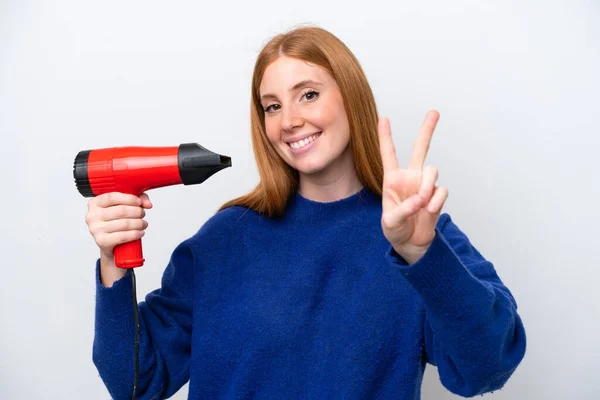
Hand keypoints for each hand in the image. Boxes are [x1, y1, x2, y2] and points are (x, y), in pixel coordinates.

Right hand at [85, 192, 152, 258]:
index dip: (129, 199)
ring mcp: (96, 229)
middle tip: (142, 214)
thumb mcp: (125, 206)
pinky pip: (122, 236)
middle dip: (137, 212)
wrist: (110, 244)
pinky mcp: (101, 241)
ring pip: (124, 224)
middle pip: (121, 211)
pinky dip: (135, 234)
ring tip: (143, 224)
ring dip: (139, 223)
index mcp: (95, 203)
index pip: (112, 197)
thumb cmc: (116, 221)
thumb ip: (138, 199)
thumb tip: (147, 204)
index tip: (139, 202)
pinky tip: (140, 233)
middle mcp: (92, 216)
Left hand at [378, 110, 448, 263]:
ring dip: (428, 185)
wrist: (411, 243)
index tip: (383, 119)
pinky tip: (429, 210)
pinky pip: (441, 190)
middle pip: (421, 149)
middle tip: (434, 112)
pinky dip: (436, 200)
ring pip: (432, 170)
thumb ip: (403, 209)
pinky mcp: (436, 196)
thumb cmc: (395, 230)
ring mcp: (425, 185)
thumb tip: (420, 199)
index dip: (386, 137)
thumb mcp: (391, 222)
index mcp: (392, 179)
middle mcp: (410, 178)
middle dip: (427, 130)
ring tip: (422, 202)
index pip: (389, 154)